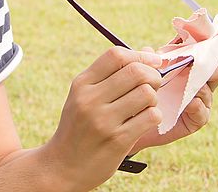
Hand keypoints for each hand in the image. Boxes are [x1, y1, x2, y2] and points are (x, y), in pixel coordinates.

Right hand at [42, 47, 165, 190]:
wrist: (62, 166)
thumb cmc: (79, 126)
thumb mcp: (85, 95)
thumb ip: (112, 74)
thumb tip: (149, 52)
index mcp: (82, 84)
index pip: (116, 55)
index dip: (140, 55)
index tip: (153, 62)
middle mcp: (90, 99)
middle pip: (136, 72)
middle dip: (153, 76)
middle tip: (153, 86)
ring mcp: (103, 121)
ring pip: (147, 94)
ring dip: (153, 99)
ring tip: (145, 106)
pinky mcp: (117, 141)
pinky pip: (150, 117)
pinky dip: (154, 116)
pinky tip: (144, 121)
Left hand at [127, 39, 217, 154]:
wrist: (134, 121)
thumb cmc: (142, 91)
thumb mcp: (145, 71)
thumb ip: (148, 60)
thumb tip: (149, 51)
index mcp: (189, 64)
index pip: (205, 50)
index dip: (212, 40)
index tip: (212, 32)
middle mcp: (198, 80)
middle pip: (216, 67)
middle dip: (215, 59)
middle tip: (207, 56)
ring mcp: (200, 99)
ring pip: (209, 88)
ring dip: (202, 82)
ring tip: (194, 80)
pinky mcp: (196, 119)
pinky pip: (203, 112)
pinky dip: (198, 106)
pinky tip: (190, 102)